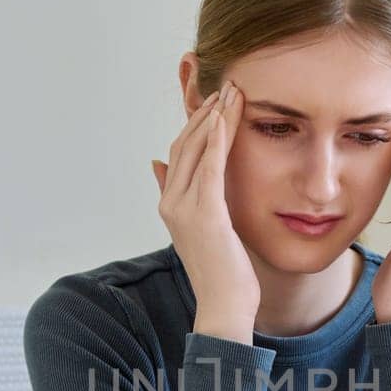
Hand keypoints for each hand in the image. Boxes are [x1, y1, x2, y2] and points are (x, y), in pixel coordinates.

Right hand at [153, 81, 260, 340]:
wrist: (224, 306)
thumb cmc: (222, 273)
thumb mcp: (201, 228)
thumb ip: (180, 196)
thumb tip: (157, 164)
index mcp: (171, 203)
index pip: (180, 150)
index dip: (197, 122)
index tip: (217, 98)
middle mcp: (171, 201)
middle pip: (185, 143)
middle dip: (206, 111)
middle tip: (228, 83)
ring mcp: (184, 208)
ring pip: (195, 148)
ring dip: (215, 116)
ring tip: (233, 91)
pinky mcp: (204, 214)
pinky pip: (209, 167)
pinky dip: (216, 139)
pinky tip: (227, 118)